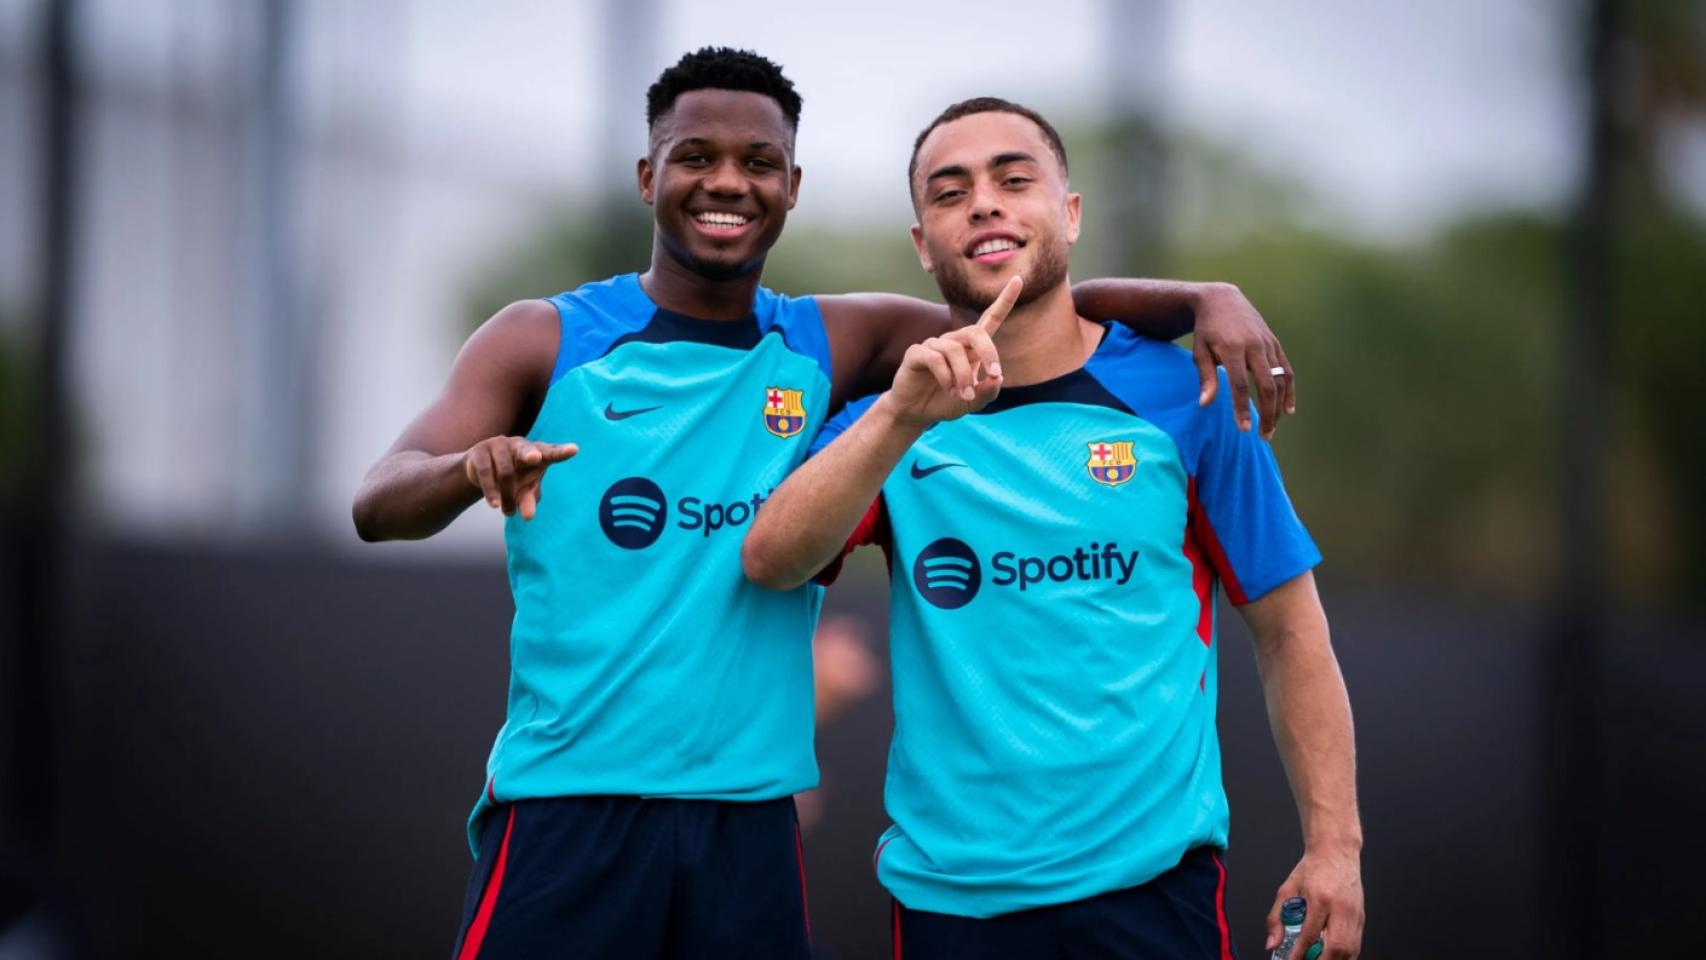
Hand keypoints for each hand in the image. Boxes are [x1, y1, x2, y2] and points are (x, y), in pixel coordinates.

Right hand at [463, 438, 578, 519]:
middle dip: (531, 454)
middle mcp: (518, 445)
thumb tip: (528, 516)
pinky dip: (490, 489)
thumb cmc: (513, 477)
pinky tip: (494, 504)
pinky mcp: (480, 452)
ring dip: (507, 495)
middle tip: (536, 458)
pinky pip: (486, 472)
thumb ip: (528, 501)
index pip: (551, 452)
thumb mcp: (523, 491)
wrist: (479, 469)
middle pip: (527, 450)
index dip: (561, 452)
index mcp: (536, 451)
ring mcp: (498, 445)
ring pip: (505, 472)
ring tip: (508, 513)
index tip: (575, 449)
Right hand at [885, 276, 1018, 425]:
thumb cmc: (945, 402)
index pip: (990, 318)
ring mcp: (933, 345)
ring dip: (963, 376)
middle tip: (994, 374)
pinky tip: (948, 389)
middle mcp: (953, 342)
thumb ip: (987, 392)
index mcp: (971, 349)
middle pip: (975, 332)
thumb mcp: (973, 402)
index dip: (1004, 300)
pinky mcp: (916, 353)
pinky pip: (935, 358)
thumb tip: (998, 377)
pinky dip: (946, 377)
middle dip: (989, 352)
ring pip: (955, 350)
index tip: (1018, 279)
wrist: (915, 413)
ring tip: (962, 395)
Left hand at [1191, 282, 1293, 438]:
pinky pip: (1286, 371)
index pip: (1240, 385)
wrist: (1222, 300)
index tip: (1244, 430)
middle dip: (1267, 414)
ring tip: (1271, 429)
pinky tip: (1288, 410)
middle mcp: (1254, 346)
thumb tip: (1205, 404)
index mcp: (1232, 348)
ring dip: (1278, 407)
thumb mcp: (1199, 351)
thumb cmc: (1206, 330)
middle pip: (1267, 386)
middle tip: (1263, 437)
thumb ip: (1206, 378)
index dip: (1243, 409)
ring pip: (1280, 380)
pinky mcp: (1275, 344)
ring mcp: (1267, 344)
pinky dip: (1289, 391)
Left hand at [1265, 847, 1363, 959]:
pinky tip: (1332, 957)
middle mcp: (1340, 908)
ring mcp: (1354, 914)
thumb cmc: (1312, 869)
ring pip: (1350, 949)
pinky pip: (1356, 945)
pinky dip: (1344, 956)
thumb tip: (1272, 943)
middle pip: (1337, 946)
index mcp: (1320, 898)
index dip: (1300, 953)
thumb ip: (1276, 917)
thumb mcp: (1287, 889)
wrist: (1336, 852)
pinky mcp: (1361, 918)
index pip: (1310, 933)